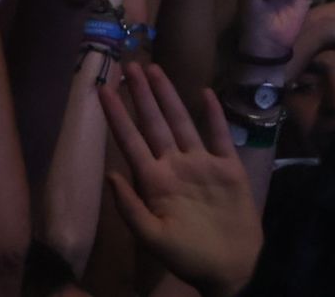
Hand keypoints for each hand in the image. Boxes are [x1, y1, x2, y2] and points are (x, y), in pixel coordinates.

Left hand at [100, 66, 261, 296]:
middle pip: (154, 122)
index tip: (103, 90)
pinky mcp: (227, 167)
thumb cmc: (189, 256)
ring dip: (168, 96)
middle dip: (141, 94)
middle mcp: (175, 165)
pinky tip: (205, 92)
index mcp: (154, 180)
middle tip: (129, 65)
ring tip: (155, 69)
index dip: (117, 115)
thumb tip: (109, 173)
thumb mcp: (153, 237)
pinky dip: (213, 114)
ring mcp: (202, 164)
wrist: (232, 269)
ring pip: (181, 122)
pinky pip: (219, 135)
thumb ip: (130, 207)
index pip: (130, 140)